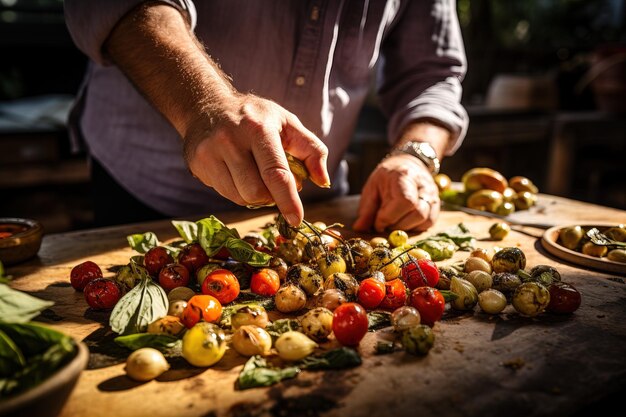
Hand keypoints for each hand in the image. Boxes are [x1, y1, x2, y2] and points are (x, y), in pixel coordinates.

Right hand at [184, 93, 329, 225]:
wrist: (207, 104)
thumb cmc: (255, 117)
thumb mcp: (288, 123)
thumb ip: (312, 150)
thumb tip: (323, 180)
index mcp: (257, 128)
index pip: (275, 173)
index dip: (288, 200)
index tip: (297, 219)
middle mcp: (230, 139)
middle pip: (256, 192)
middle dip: (272, 197)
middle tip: (274, 183)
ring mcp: (209, 153)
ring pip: (240, 198)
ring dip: (256, 196)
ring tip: (256, 174)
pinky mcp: (197, 164)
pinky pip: (226, 195)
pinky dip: (239, 191)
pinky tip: (238, 172)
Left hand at [352, 154, 439, 232]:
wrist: (407, 164)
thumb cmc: (387, 177)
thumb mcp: (372, 188)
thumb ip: (367, 210)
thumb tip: (359, 228)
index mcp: (405, 176)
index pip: (404, 201)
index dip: (389, 217)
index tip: (378, 223)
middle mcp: (424, 186)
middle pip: (417, 213)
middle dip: (397, 224)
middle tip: (385, 223)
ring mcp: (433, 195)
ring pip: (425, 220)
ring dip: (406, 228)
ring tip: (394, 222)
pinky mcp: (436, 205)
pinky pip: (429, 222)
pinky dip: (415, 228)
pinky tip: (404, 223)